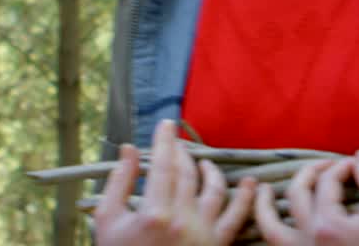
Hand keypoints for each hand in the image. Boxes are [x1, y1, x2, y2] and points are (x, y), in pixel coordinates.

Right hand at [94, 119, 257, 245]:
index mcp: (154, 213)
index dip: (165, 141)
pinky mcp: (218, 244)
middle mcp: (182, 220)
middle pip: (187, 174)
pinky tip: (251, 183)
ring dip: (212, 171)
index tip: (167, 124)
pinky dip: (248, 197)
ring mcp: (204, 233)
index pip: (163, 165)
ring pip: (216, 189)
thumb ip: (118, 183)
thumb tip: (129, 149)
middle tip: (177, 145)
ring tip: (204, 164)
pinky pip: (238, 216)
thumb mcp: (107, 222)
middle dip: (182, 154)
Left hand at [255, 150, 358, 245]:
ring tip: (265, 188)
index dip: (343, 165)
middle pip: (300, 191)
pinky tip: (264, 214)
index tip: (357, 164)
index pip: (328, 180)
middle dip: (313, 170)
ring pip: (270, 223)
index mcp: (327, 223)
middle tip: (329, 164)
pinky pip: (272, 241)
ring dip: (264, 203)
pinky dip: (264, 225)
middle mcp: (306, 235)